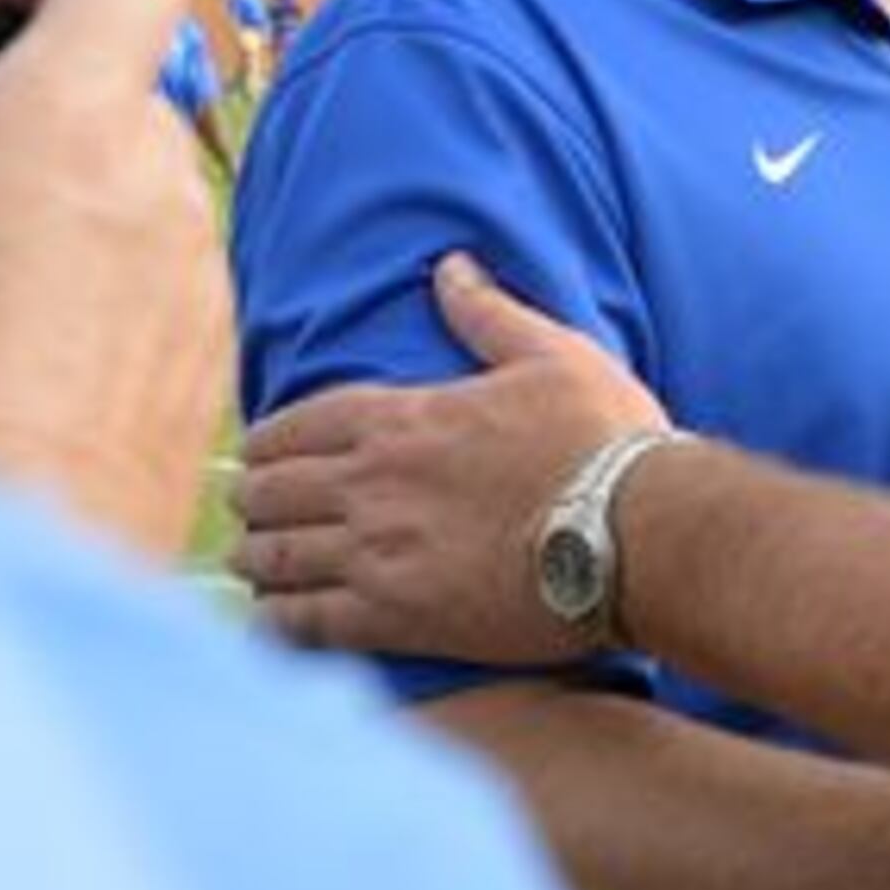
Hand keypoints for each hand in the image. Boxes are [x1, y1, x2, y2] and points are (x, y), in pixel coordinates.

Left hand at [236, 249, 666, 663]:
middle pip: (271, 491)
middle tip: (250, 509)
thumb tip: (450, 266)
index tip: (260, 453)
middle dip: (254, 498)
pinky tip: (272, 622)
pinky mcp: (395, 617)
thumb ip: (490, 314)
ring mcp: (378, 552)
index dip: (269, 441)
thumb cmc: (604, 440)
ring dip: (257, 558)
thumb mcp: (554, 357)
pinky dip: (276, 621)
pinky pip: (304, 622)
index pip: (298, 424)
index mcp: (404, 418)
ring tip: (253, 564)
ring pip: (276, 557)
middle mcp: (373, 482)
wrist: (639, 533)